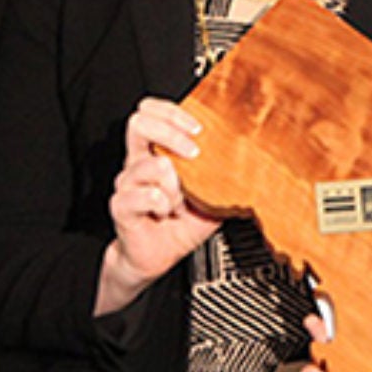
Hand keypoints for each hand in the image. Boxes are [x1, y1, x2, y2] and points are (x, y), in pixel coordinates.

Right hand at [96, 98, 219, 314]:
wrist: (157, 258)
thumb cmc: (179, 226)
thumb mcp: (209, 197)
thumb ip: (221, 178)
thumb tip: (251, 163)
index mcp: (154, 152)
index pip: (151, 112)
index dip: (173, 112)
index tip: (198, 129)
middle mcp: (137, 162)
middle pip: (139, 123)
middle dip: (172, 134)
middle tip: (194, 154)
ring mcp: (127, 183)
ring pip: (152, 164)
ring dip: (175, 185)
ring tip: (179, 202)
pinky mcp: (121, 206)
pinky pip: (145, 195)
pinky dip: (162, 204)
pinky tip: (165, 213)